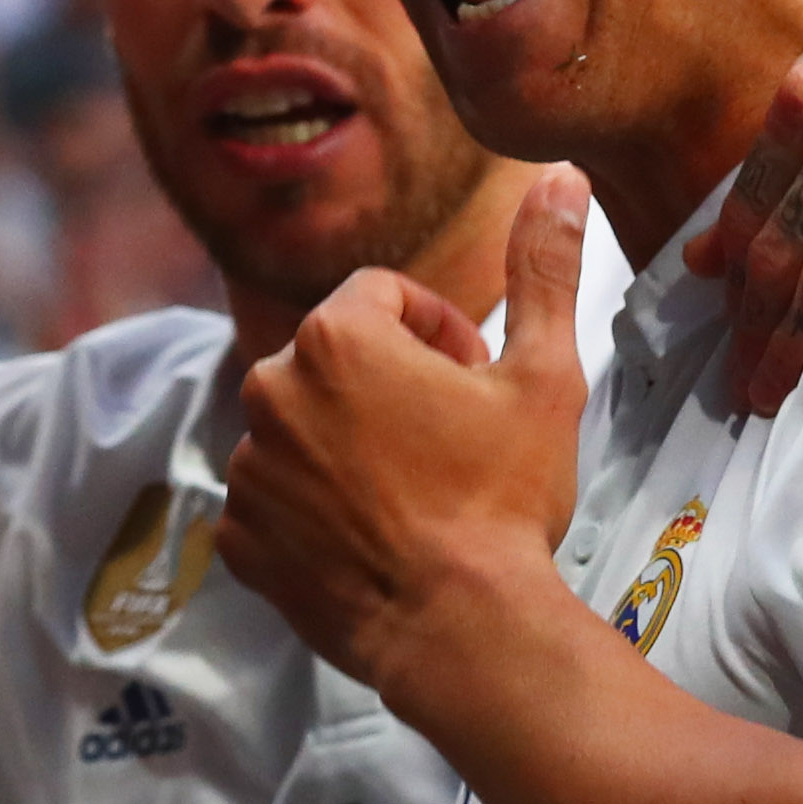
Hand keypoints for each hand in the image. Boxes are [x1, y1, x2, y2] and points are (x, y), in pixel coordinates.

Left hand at [221, 168, 590, 705]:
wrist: (459, 629)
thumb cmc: (502, 499)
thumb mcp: (543, 375)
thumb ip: (544, 267)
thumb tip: (561, 174)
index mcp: (334, 337)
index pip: (381, 298)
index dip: (438, 333)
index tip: (474, 381)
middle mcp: (270, 391)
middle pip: (335, 359)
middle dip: (390, 386)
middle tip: (451, 440)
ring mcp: (249, 469)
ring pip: (304, 427)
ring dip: (350, 444)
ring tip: (415, 494)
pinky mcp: (241, 537)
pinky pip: (275, 499)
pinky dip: (315, 508)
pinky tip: (374, 536)